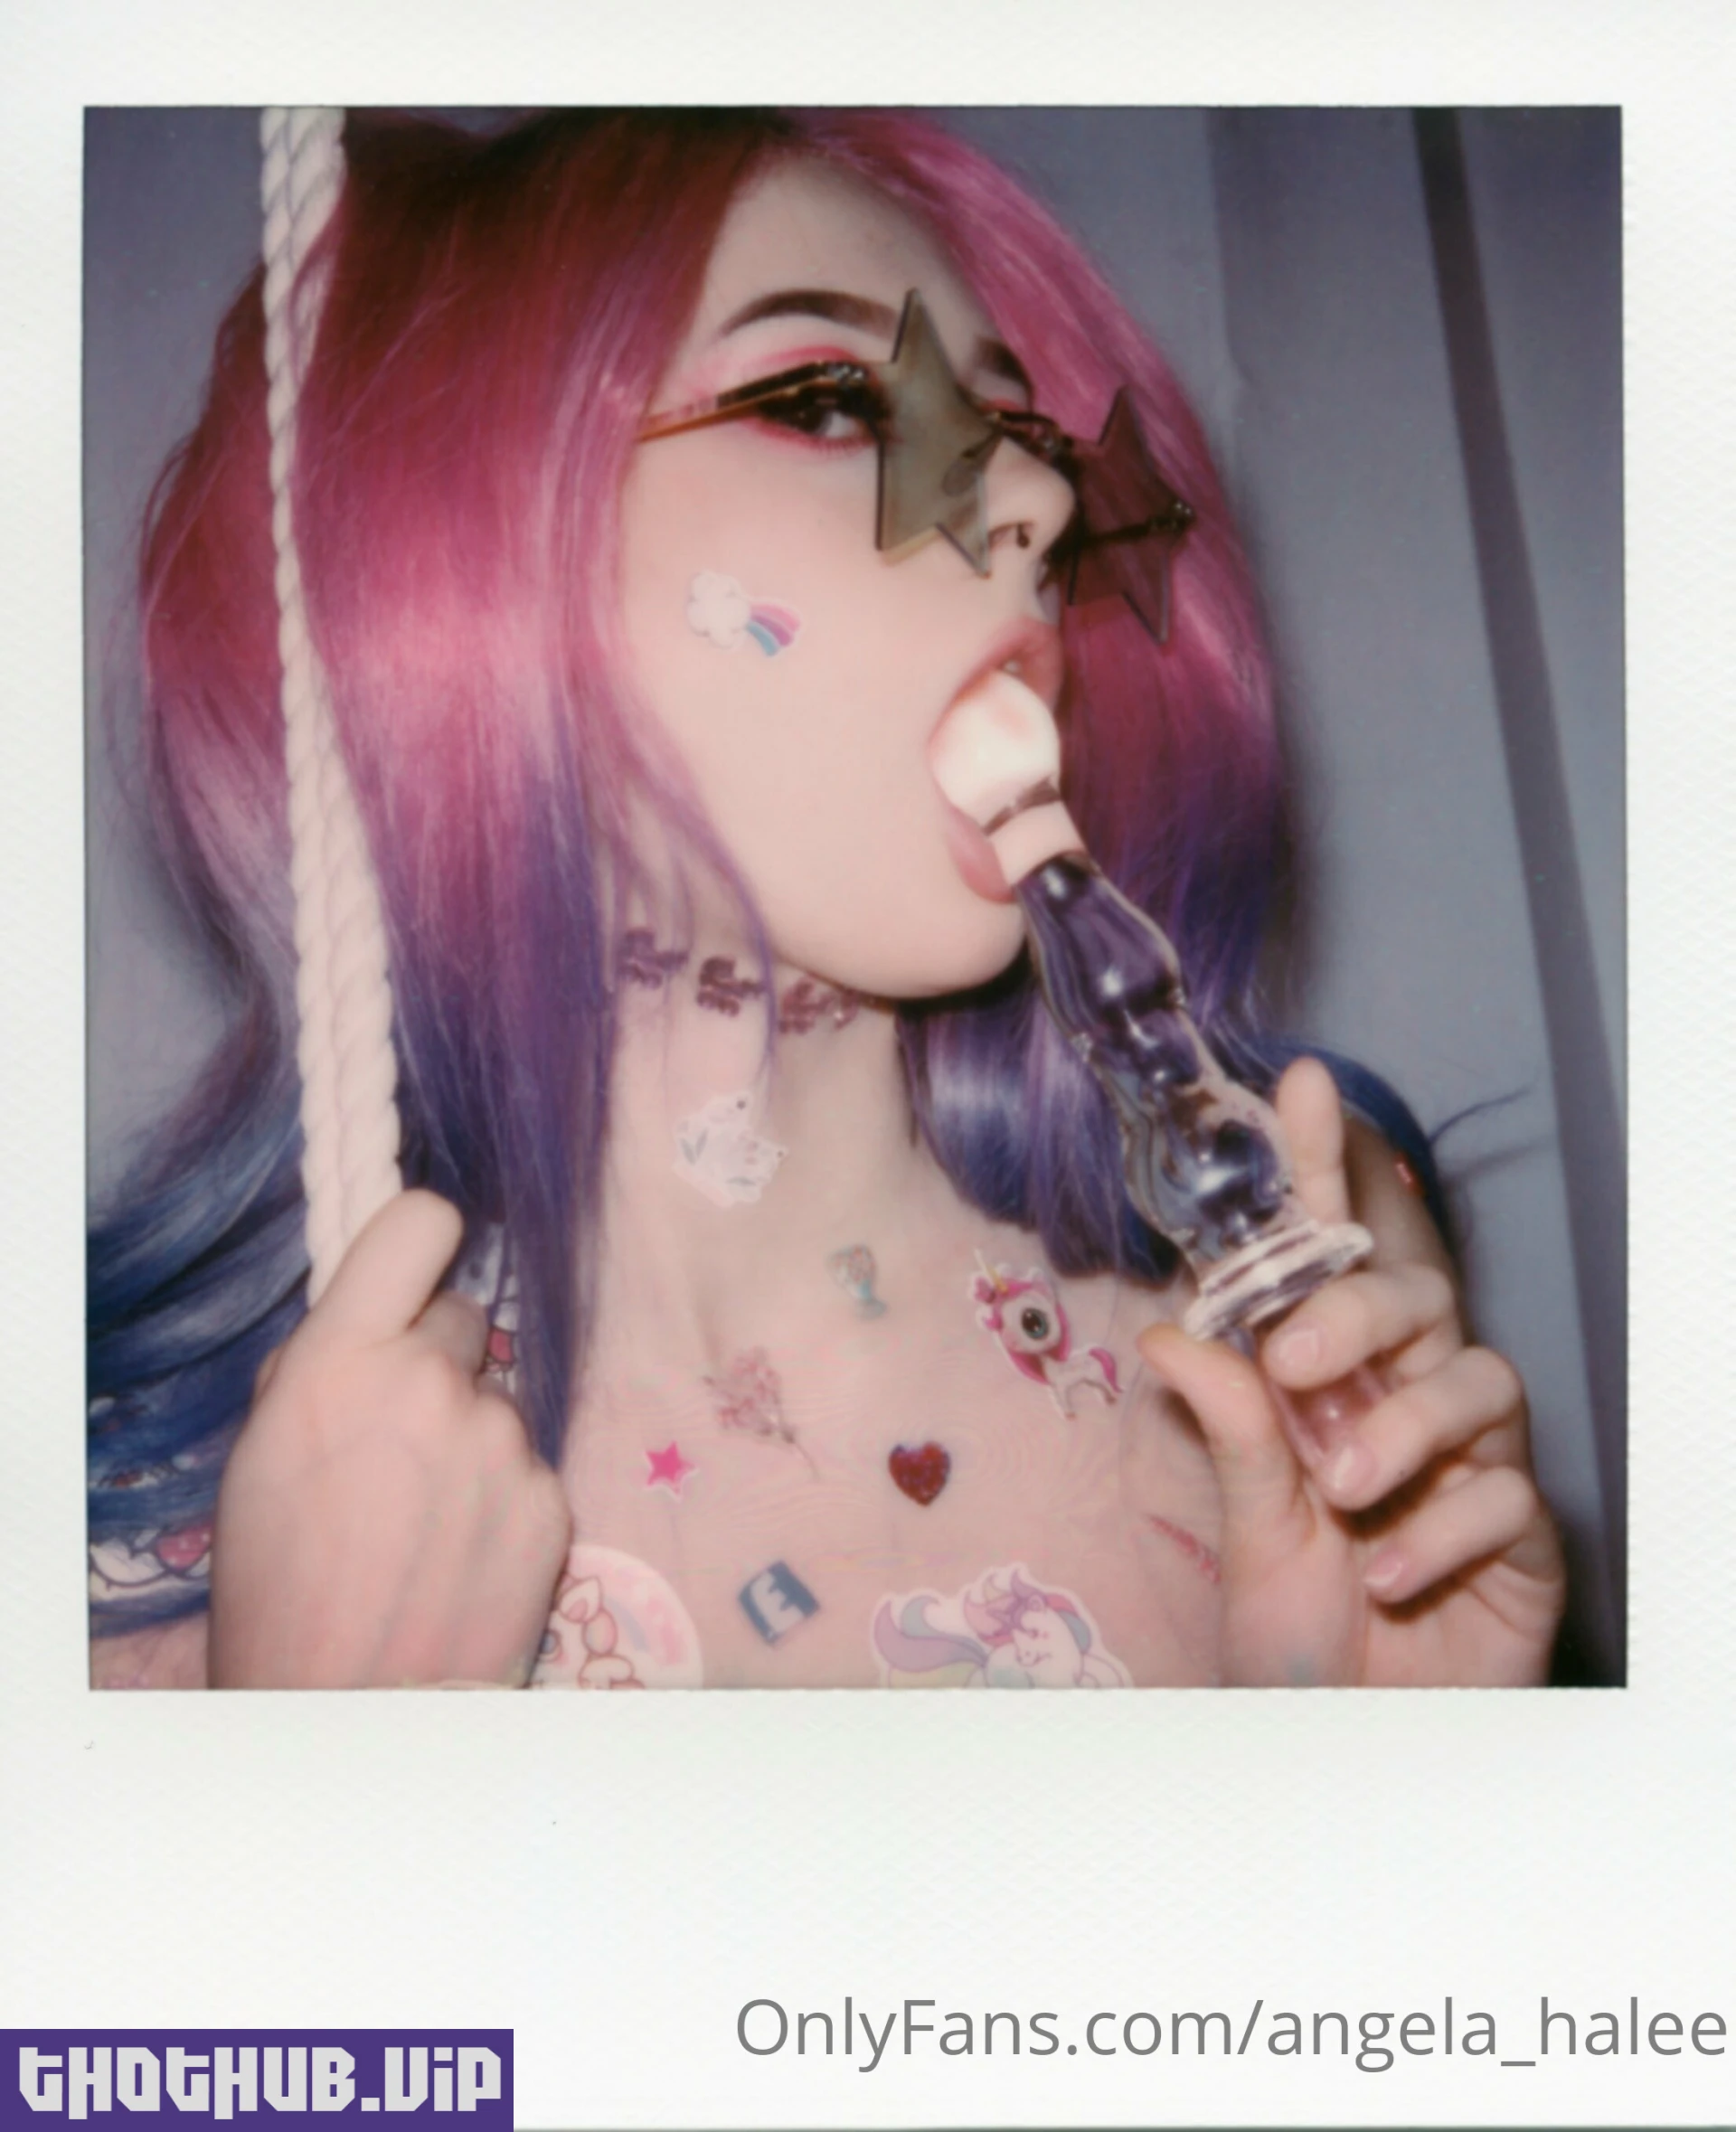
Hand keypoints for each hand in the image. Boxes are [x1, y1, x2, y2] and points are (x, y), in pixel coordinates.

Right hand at [208, 1192, 571, 1687]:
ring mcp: (502, 1440)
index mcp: (345, 1357)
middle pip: (463, 1318)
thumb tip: (376, 1318)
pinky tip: (461, 1552)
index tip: (416, 1277)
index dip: (420, 1243)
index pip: (420, 1223)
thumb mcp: (263, 1448)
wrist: (345, 1706)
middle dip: (435, 1362)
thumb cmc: (279, 1581)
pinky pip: (527, 1466)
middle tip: (398, 1440)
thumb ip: (327, 1362)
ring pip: (495, 1401)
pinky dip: (501, 1498)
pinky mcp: (550, 1497)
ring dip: (469, 1438)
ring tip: (424, 1519)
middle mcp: (434, 1382)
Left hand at [1138, 1058, 1564, 1685]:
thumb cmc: (1295, 1644)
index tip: (1297, 1084)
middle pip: (1417, 1299)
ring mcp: (1468, 1464)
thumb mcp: (1248, 1537)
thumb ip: (1233, 1433)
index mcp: (1324, 1389)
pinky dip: (1441, 1532)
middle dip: (1359, 1313)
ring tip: (1343, 1494)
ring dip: (1404, 1430)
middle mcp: (1400, 1405)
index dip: (1317, 1171)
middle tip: (1299, 1364)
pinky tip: (1388, 1576)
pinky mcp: (1522, 1535)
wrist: (1352, 1754)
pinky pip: (1507, 1492)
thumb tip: (1174, 1333)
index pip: (1325, 1261)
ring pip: (1478, 1380)